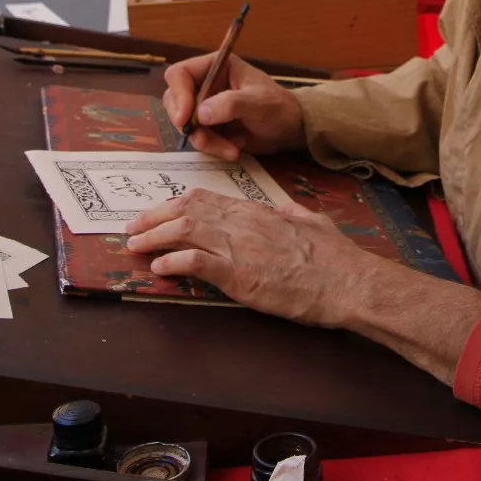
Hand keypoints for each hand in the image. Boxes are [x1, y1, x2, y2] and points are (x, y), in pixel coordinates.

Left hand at [124, 188, 377, 325]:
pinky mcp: (239, 275)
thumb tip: (285, 209)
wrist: (348, 282)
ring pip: (184, 231)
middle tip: (132, 228)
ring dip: (154, 238)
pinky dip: (172, 262)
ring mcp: (239, 247)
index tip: (159, 211)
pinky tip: (159, 268)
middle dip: (154, 218)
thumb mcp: (313, 222)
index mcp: (258, 211)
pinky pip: (195, 262)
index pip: (206, 198)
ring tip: (135, 247)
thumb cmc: (335, 257)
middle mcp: (243, 223)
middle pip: (186, 210)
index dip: (176, 204)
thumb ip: (293, 214)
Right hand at [161, 53, 304, 159]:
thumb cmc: (278, 107)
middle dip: (187, 123)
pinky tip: (234, 150)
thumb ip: (230, 104)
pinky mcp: (209, 127)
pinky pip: (198, 139)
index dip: (178, 94)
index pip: (180, 74)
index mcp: (215, 67)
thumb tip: (200, 113)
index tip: (185, 118)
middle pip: (174, 100)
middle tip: (202, 139)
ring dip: (204, 140)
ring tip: (230, 149)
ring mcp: (205, 107)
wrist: (290, 130)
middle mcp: (205, 85)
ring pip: (185, 124)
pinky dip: (213, 148)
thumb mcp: (257, 102)